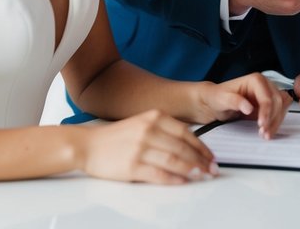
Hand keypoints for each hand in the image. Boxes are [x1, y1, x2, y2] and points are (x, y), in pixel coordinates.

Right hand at [82, 109, 215, 183]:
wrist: (87, 145)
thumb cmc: (116, 138)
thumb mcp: (142, 123)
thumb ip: (165, 131)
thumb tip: (191, 147)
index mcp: (154, 117)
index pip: (186, 133)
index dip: (202, 147)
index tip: (211, 157)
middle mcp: (148, 130)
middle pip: (183, 147)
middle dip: (201, 160)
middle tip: (212, 169)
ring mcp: (140, 148)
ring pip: (174, 160)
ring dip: (192, 169)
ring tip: (202, 176)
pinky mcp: (132, 165)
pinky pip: (159, 173)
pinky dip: (173, 178)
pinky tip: (182, 181)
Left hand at [194, 73, 289, 138]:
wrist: (215, 102)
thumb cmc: (218, 96)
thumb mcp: (222, 98)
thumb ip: (234, 101)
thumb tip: (249, 107)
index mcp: (256, 80)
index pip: (267, 97)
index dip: (267, 111)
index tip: (262, 124)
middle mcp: (265, 85)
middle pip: (277, 102)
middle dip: (273, 119)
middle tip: (264, 133)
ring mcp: (268, 94)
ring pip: (281, 108)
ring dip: (276, 122)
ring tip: (266, 135)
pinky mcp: (268, 105)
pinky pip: (279, 112)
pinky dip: (275, 122)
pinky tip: (268, 131)